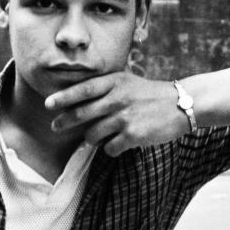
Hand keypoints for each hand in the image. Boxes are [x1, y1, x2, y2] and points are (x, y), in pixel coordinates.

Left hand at [45, 72, 188, 155]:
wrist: (182, 104)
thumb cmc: (149, 94)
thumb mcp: (127, 82)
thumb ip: (104, 88)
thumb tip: (76, 100)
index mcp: (115, 82)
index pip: (82, 89)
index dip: (63, 98)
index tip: (48, 104)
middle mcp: (117, 98)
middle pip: (81, 113)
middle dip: (65, 122)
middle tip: (55, 127)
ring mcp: (124, 117)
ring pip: (92, 134)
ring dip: (92, 138)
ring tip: (102, 135)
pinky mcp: (133, 135)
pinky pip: (109, 148)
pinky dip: (111, 148)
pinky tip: (120, 143)